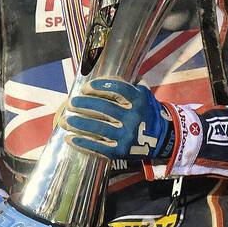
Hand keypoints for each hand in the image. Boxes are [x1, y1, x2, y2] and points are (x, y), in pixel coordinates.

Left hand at [61, 77, 175, 160]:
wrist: (162, 139)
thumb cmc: (147, 113)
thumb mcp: (144, 95)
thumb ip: (127, 85)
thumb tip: (102, 75)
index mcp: (139, 100)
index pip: (117, 88)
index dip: (98, 87)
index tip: (85, 88)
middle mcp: (134, 117)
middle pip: (103, 108)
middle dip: (83, 105)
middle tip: (71, 103)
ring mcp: (127, 136)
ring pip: (97, 128)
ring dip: (77, 124)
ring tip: (64, 120)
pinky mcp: (120, 151)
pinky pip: (98, 146)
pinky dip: (82, 143)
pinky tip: (70, 138)